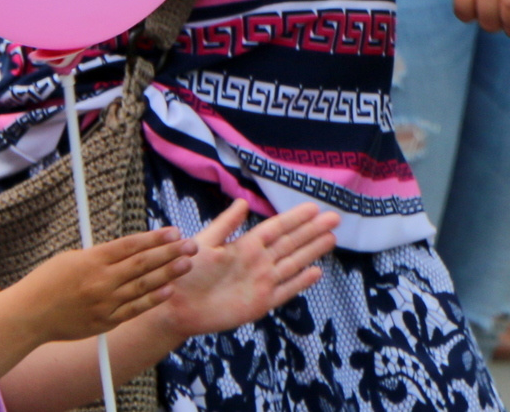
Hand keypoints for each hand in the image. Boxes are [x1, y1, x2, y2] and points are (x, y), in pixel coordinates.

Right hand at [8, 228, 194, 341]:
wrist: (26, 317)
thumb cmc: (47, 283)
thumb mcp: (72, 258)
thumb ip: (102, 255)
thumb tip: (132, 247)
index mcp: (92, 260)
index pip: (131, 245)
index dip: (155, 238)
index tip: (175, 231)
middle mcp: (100, 281)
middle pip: (142, 263)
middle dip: (170, 252)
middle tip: (191, 245)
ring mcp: (103, 303)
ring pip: (142, 285)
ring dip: (168, 273)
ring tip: (187, 264)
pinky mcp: (104, 322)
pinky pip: (133, 309)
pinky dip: (152, 299)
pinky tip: (168, 290)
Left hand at [160, 200, 335, 335]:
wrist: (174, 307)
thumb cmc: (184, 273)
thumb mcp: (202, 244)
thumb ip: (224, 225)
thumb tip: (243, 201)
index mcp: (245, 245)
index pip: (276, 228)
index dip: (295, 218)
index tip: (314, 207)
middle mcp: (258, 262)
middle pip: (291, 243)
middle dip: (312, 231)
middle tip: (335, 218)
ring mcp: (261, 282)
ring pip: (293, 263)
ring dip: (312, 252)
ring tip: (332, 238)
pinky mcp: (260, 303)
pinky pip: (285, 291)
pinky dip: (301, 283)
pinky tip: (316, 273)